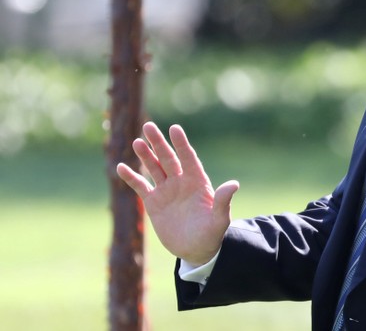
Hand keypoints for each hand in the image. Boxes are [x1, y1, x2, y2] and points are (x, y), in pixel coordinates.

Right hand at [116, 121, 239, 266]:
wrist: (196, 250)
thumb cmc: (211, 234)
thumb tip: (233, 184)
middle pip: (168, 158)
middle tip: (149, 126)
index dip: (181, 144)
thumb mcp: (219, 219)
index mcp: (197, 182)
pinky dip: (131, 177)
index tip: (174, 128)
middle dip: (159, 143)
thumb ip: (222, 201)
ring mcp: (166, 191)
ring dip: (145, 155)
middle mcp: (181, 182)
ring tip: (137, 142)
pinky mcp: (153, 203)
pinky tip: (121, 167)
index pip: (188, 158)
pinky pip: (140, 186)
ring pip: (154, 168)